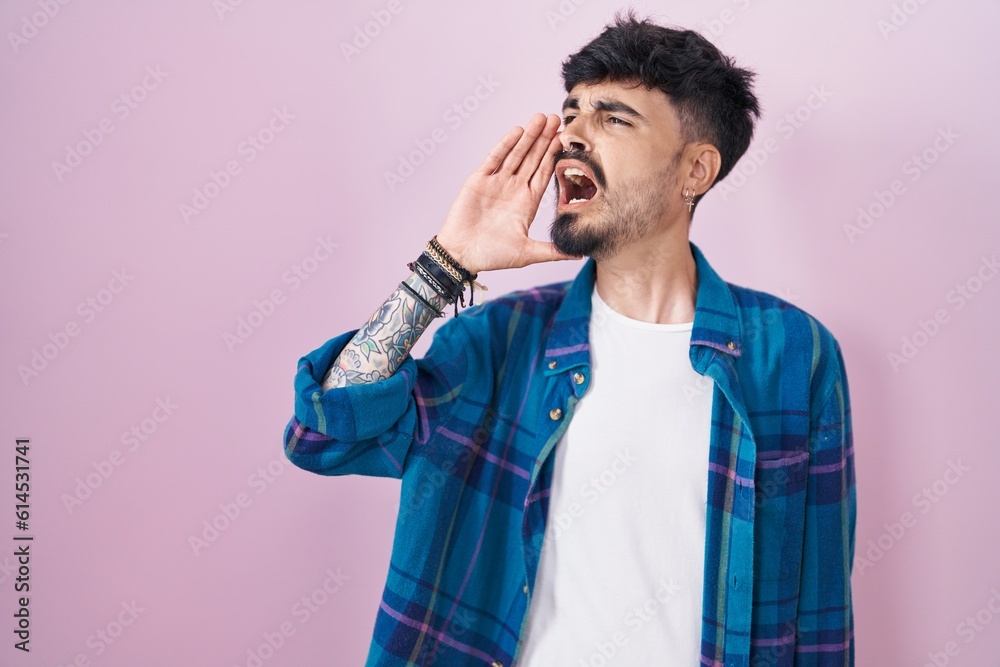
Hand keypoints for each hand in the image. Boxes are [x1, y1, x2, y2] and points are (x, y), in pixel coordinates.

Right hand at [435, 113, 582, 274]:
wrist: (461, 255)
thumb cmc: (492, 256)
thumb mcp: (527, 253)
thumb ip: (552, 251)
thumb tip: (578, 255)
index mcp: (527, 203)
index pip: (544, 173)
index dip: (554, 156)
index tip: (565, 140)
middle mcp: (513, 189)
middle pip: (532, 159)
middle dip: (544, 139)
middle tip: (556, 118)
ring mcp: (496, 183)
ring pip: (516, 154)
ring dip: (528, 137)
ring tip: (540, 118)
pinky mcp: (479, 181)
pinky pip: (494, 159)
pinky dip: (505, 145)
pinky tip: (517, 132)